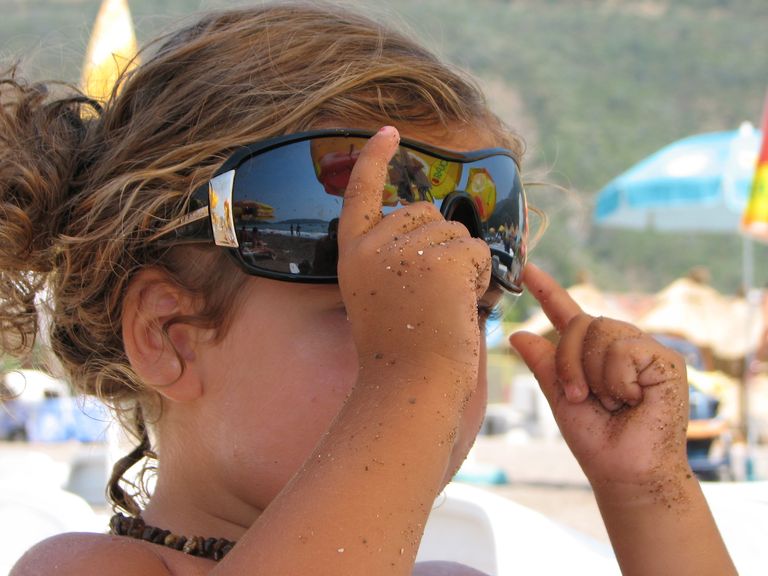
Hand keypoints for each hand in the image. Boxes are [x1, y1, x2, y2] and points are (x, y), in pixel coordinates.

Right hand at [337, 126, 490, 391]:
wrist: (411, 382)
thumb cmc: (401, 348)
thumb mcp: (379, 293)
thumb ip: (394, 255)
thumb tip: (432, 221)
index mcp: (353, 254)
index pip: (359, 194)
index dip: (374, 161)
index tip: (387, 133)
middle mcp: (373, 245)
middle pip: (424, 212)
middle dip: (440, 242)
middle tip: (431, 292)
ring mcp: (404, 250)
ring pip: (455, 231)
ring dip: (461, 263)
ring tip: (442, 304)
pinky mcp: (439, 259)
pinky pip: (476, 249)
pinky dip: (479, 275)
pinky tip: (460, 304)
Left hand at [509, 263, 690, 486]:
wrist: (626, 471)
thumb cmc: (596, 440)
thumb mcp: (560, 398)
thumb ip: (544, 365)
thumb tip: (518, 334)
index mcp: (593, 353)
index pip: (569, 314)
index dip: (548, 291)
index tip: (527, 270)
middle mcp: (620, 346)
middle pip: (582, 322)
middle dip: (569, 361)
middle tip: (579, 396)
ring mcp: (645, 350)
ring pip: (602, 331)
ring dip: (593, 373)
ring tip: (610, 402)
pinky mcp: (666, 360)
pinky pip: (625, 349)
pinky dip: (618, 378)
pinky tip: (632, 399)